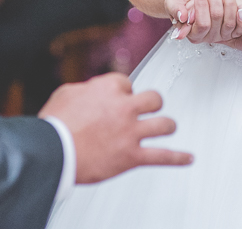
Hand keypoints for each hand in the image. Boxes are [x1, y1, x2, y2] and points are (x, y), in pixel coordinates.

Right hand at [39, 72, 191, 182]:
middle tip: (148, 109)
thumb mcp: (66, 93)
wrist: (53, 152)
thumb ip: (86, 89)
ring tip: (166, 128)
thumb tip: (92, 90)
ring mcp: (131, 132)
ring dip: (166, 126)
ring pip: (164, 124)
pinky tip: (188, 157)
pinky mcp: (132, 156)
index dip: (123, 92)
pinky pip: (162, 156)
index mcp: (109, 89)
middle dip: (152, 104)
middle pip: (154, 98)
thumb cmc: (55, 124)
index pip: (127, 83)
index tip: (119, 98)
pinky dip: (177, 158)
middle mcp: (125, 107)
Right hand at [166, 0, 241, 44]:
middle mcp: (206, 36)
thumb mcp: (172, 1)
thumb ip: (175, 8)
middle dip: (215, 1)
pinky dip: (240, 16)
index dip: (202, 9)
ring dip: (228, 4)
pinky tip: (238, 6)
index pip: (202, 24)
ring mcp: (218, 34)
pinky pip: (239, 27)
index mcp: (191, 33)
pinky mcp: (229, 31)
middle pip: (216, 19)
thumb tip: (183, 16)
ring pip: (229, 22)